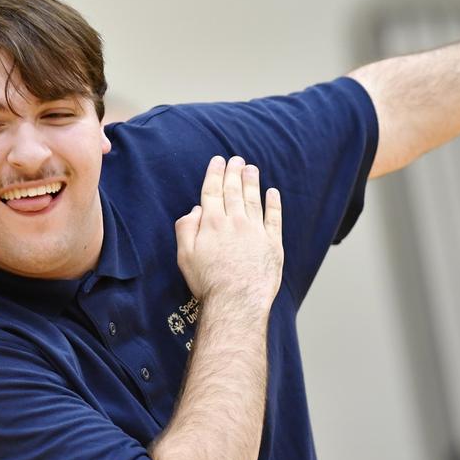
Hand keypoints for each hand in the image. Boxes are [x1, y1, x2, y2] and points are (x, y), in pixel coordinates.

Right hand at [175, 156, 283, 311]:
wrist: (238, 300)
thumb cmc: (208, 282)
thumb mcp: (185, 256)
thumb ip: (186, 229)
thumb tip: (195, 210)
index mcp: (212, 224)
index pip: (212, 192)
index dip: (214, 174)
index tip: (217, 161)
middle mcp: (235, 222)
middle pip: (234, 191)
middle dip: (234, 173)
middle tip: (236, 159)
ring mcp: (256, 231)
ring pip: (254, 200)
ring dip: (252, 182)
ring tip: (251, 168)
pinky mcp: (272, 244)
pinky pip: (274, 218)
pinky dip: (274, 204)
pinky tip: (273, 193)